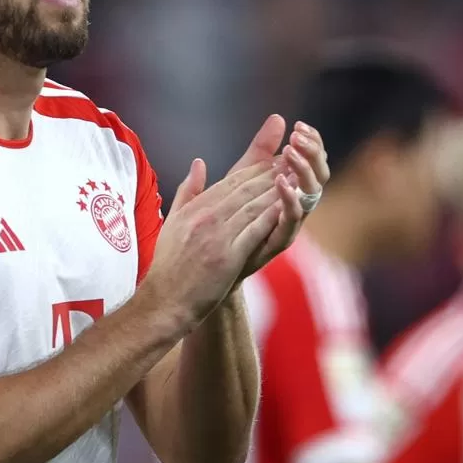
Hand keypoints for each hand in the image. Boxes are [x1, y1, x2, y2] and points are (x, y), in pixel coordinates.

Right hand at [140, 150, 285, 330]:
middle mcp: (205, 218)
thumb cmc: (168, 266)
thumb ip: (187, 191)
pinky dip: (272, 217)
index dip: (255, 169)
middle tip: (293, 162)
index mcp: (194, 209)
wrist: (165, 301)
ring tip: (297, 179)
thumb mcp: (172, 221)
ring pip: (252, 206)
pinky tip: (287, 207)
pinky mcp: (228, 257)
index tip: (274, 160)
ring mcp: (217, 237)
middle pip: (244, 190)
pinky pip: (255, 231)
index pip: (230, 182)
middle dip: (271, 174)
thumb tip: (199, 163)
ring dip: (277, 191)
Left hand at [233, 116, 329, 279]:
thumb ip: (260, 150)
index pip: (312, 161)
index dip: (312, 143)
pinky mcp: (278, 240)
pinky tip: (283, 182)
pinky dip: (290, 200)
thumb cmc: (226, 218)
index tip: (301, 126)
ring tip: (291, 153)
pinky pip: (292, 219)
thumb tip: (279, 117)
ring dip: (303, 172)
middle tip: (299, 137)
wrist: (209, 260)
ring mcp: (288, 224)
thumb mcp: (241, 176)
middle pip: (319, 176)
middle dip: (313, 154)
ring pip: (311, 195)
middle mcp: (295, 206)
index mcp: (290, 188)